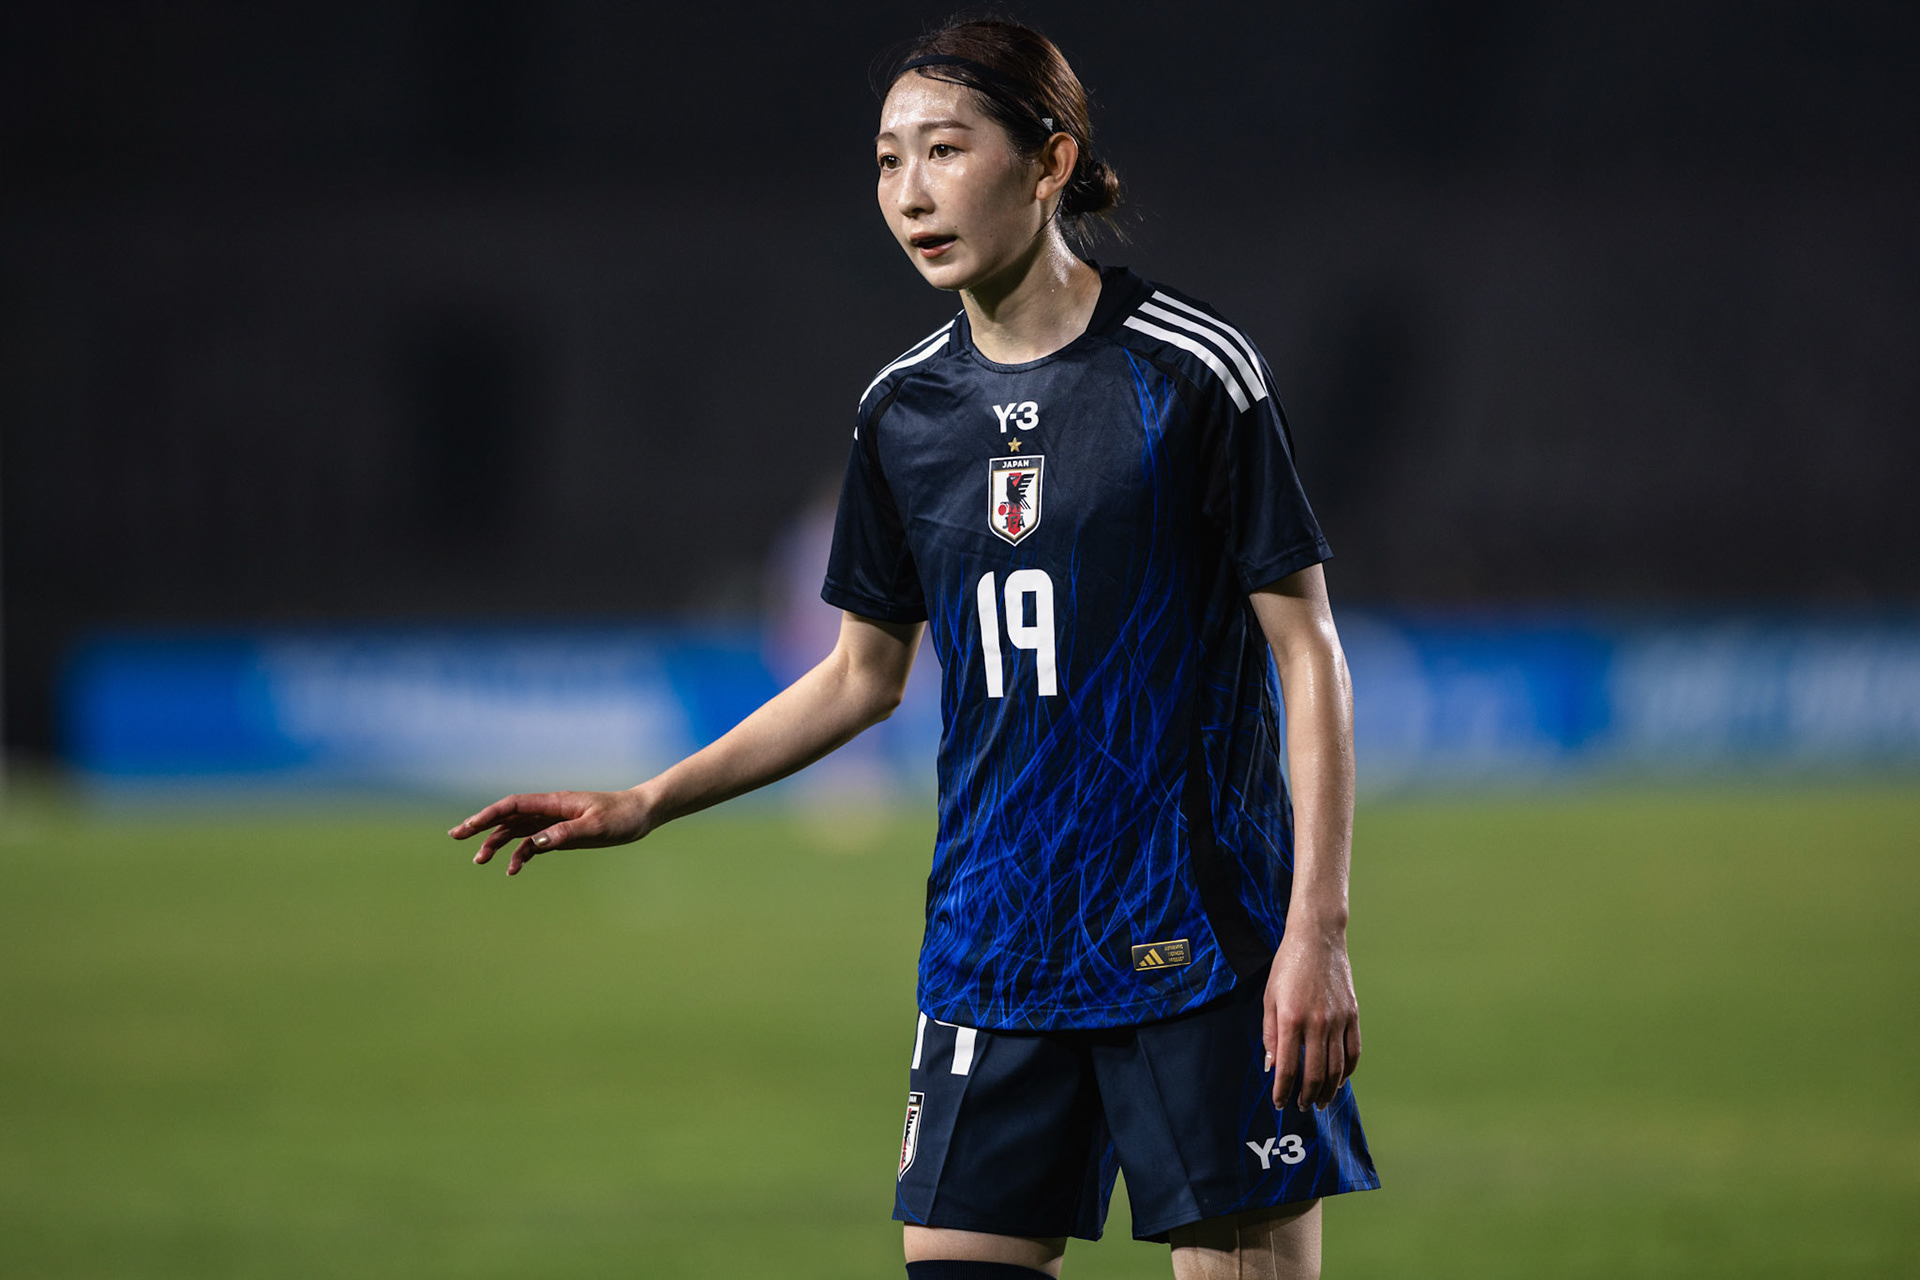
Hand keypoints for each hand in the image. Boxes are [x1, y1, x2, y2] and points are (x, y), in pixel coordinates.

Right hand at [447, 789, 652, 875]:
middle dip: (481, 826)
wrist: (642, 814)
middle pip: (508, 816)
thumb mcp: (596, 826)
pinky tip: (512, 870)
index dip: (488, 815)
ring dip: (497, 843)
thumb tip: (535, 843)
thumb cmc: (622, 816)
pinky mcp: (562, 833)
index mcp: (555, 802)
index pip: (513, 805)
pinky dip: (520, 854)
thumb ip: (565, 833)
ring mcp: (555, 822)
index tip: (468, 827)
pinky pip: (534, 843)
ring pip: (517, 831)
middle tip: (456, 837)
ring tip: (479, 861)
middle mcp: (550, 810)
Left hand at [1261, 920, 1361, 1110]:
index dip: (1282, 1091)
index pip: (1288, 1067)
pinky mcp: (1353, 1015)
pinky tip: (1339, 1080)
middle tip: (1300, 1107)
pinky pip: (1353, 1052)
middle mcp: (1317, 1023)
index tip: (1279, 1103)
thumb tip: (1272, 1066)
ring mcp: (1338, 1020)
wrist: (1317, 939)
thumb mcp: (1269, 997)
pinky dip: (1347, 1071)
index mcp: (1291, 1019)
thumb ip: (1270, 1034)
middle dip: (1306, 1096)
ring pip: (1337, 1068)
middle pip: (1315, 1074)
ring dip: (1328, 1090)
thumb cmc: (1288, 966)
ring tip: (1319, 1101)